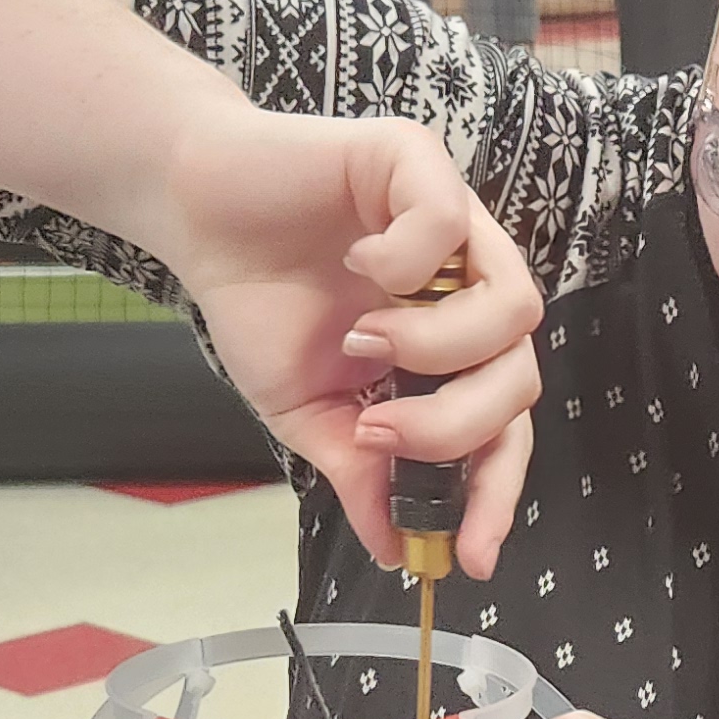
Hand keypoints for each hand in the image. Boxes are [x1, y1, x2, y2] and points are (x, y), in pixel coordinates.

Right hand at [156, 108, 544, 573]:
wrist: (195, 211)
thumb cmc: (258, 299)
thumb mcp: (308, 411)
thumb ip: (358, 472)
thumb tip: (393, 548)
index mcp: (450, 351)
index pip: (505, 430)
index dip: (496, 493)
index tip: (468, 553)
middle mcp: (468, 289)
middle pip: (522, 378)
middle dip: (453, 425)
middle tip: (376, 428)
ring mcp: (456, 227)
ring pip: (514, 308)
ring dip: (435, 347)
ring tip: (364, 341)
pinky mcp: (421, 165)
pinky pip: (451, 224)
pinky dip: (403, 261)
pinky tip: (358, 265)